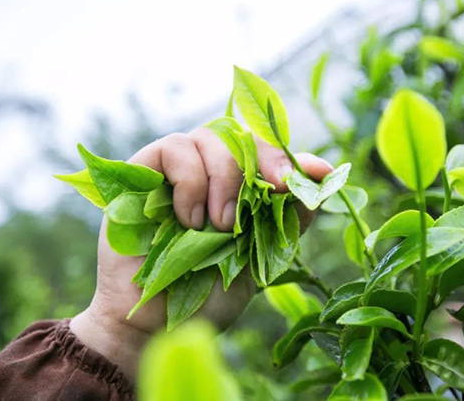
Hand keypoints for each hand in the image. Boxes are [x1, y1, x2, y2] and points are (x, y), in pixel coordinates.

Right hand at [70, 126, 331, 377]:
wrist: (155, 325)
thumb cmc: (207, 293)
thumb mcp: (259, 259)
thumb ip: (286, 219)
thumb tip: (321, 179)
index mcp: (236, 191)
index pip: (265, 154)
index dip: (292, 157)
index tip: (317, 172)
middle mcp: (207, 173)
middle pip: (240, 138)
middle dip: (264, 161)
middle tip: (275, 189)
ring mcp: (175, 171)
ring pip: (209, 137)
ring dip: (225, 178)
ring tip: (221, 225)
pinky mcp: (142, 173)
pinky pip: (173, 149)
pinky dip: (190, 180)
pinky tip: (191, 219)